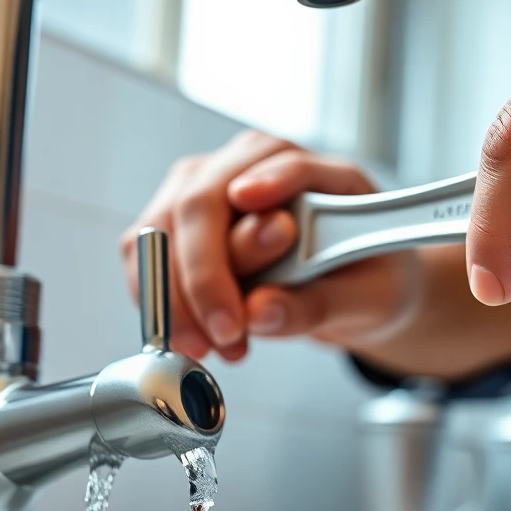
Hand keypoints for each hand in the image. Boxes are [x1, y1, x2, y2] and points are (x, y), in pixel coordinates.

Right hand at [121, 130, 421, 361]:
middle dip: (205, 278)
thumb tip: (259, 313)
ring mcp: (203, 188)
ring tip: (218, 346)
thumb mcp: (367, 299)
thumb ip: (318, 304)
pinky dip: (161, 304)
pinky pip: (144, 258)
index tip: (256, 268)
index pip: (279, 169)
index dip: (258, 219)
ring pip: (161, 230)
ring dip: (178, 299)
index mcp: (310, 168)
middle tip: (227, 335)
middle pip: (201, 201)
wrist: (346, 285)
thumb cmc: (362, 277)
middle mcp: (247, 164)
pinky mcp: (173, 221)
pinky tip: (197, 337)